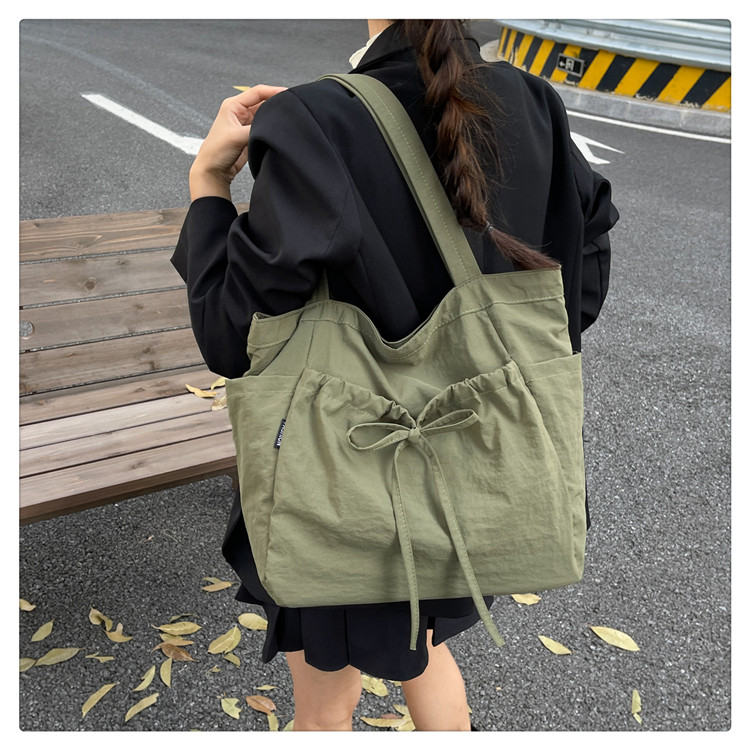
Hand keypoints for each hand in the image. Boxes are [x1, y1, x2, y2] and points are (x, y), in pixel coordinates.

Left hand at [189, 84, 286, 200]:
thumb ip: (256, 128)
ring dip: (275, 117)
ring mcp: (245, 124)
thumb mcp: (237, 136)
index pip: (258, 92)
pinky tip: (280, 131)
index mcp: (233, 105)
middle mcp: (239, 112)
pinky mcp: (250, 136)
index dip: (274, 91)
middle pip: (263, 102)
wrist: (213, 172)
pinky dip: (272, 128)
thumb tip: (275, 125)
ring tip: (287, 119)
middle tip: (292, 107)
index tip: (289, 94)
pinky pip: (265, 128)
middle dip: (277, 103)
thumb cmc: (216, 152)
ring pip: (265, 115)